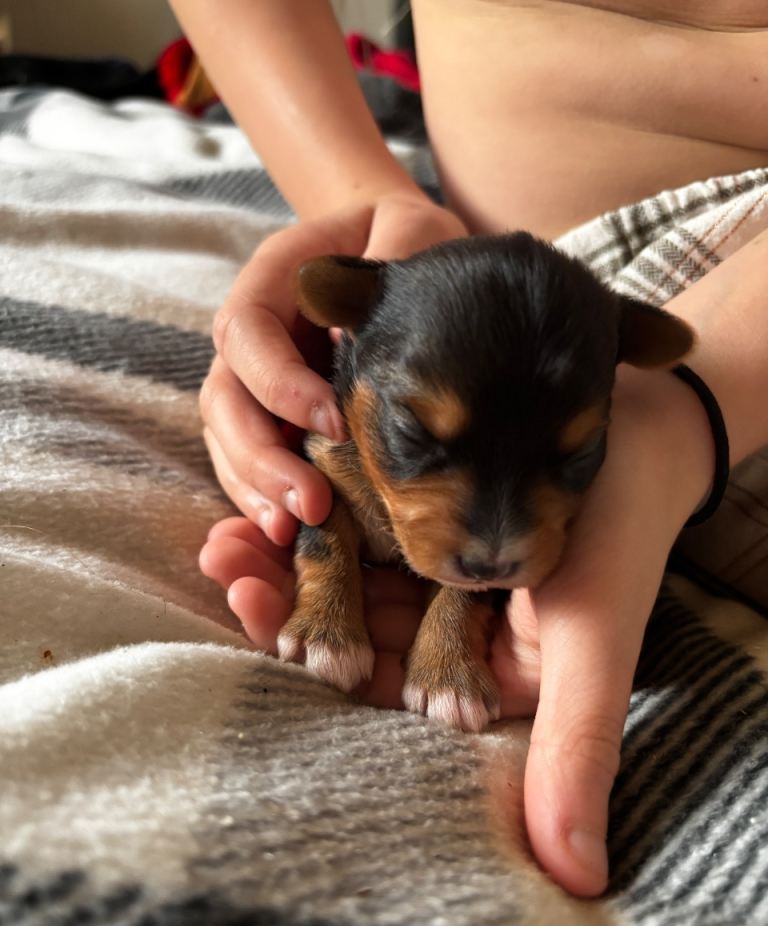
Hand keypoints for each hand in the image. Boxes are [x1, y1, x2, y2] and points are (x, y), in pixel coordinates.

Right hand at [200, 192, 466, 546]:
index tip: (333, 424)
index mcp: (274, 280)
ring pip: (226, 438)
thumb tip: (366, 319)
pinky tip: (290, 532)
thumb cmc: (409, 240)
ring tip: (292, 530)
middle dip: (258, 455)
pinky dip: (263, 497)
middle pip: (223, 397)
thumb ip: (395, 251)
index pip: (246, 331)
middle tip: (309, 504)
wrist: (406, 256)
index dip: (278, 383)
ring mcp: (258, 380)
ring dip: (254, 488)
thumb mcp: (413, 228)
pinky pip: (250, 462)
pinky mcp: (277, 419)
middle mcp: (254, 335)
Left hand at [201, 364, 713, 896]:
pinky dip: (318, 511)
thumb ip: (575, 747)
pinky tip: (270, 497)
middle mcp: (447, 635)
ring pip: (346, 573)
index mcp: (481, 681)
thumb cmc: (624, 536)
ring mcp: (430, 573)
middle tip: (227, 568)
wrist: (642, 434)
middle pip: (354, 629)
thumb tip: (575, 879)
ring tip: (226, 537)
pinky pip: (361, 520)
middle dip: (286, 603)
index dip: (327, 665)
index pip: (391, 689)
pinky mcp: (422, 519)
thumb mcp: (599, 643)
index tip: (272, 637)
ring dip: (285, 556)